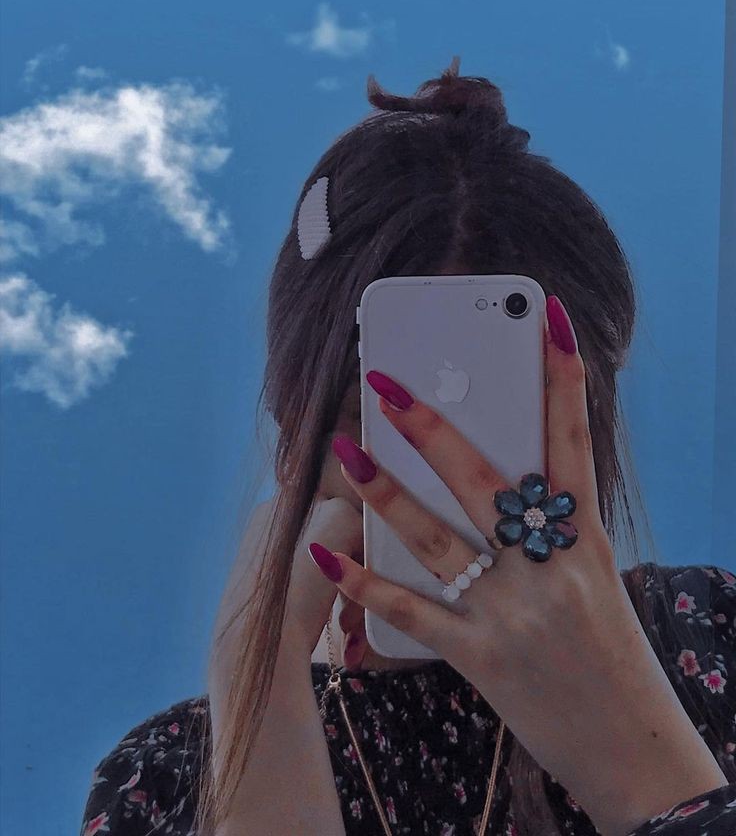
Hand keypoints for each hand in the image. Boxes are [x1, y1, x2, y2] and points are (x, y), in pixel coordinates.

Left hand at [307, 294, 725, 834]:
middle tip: (385, 383)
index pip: (575, 443)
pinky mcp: (480, 656)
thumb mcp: (594, 580)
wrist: (631, 748)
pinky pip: (413, 612)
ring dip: (384, 492)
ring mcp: (512, 612)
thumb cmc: (612, 656)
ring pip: (436, 537)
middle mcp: (550, 568)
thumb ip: (553, 531)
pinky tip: (327, 558)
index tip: (552, 321)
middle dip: (432, 427)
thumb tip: (503, 483)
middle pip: (484, 480)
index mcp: (586, 541)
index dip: (564, 378)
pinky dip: (366, 585)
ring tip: (344, 451)